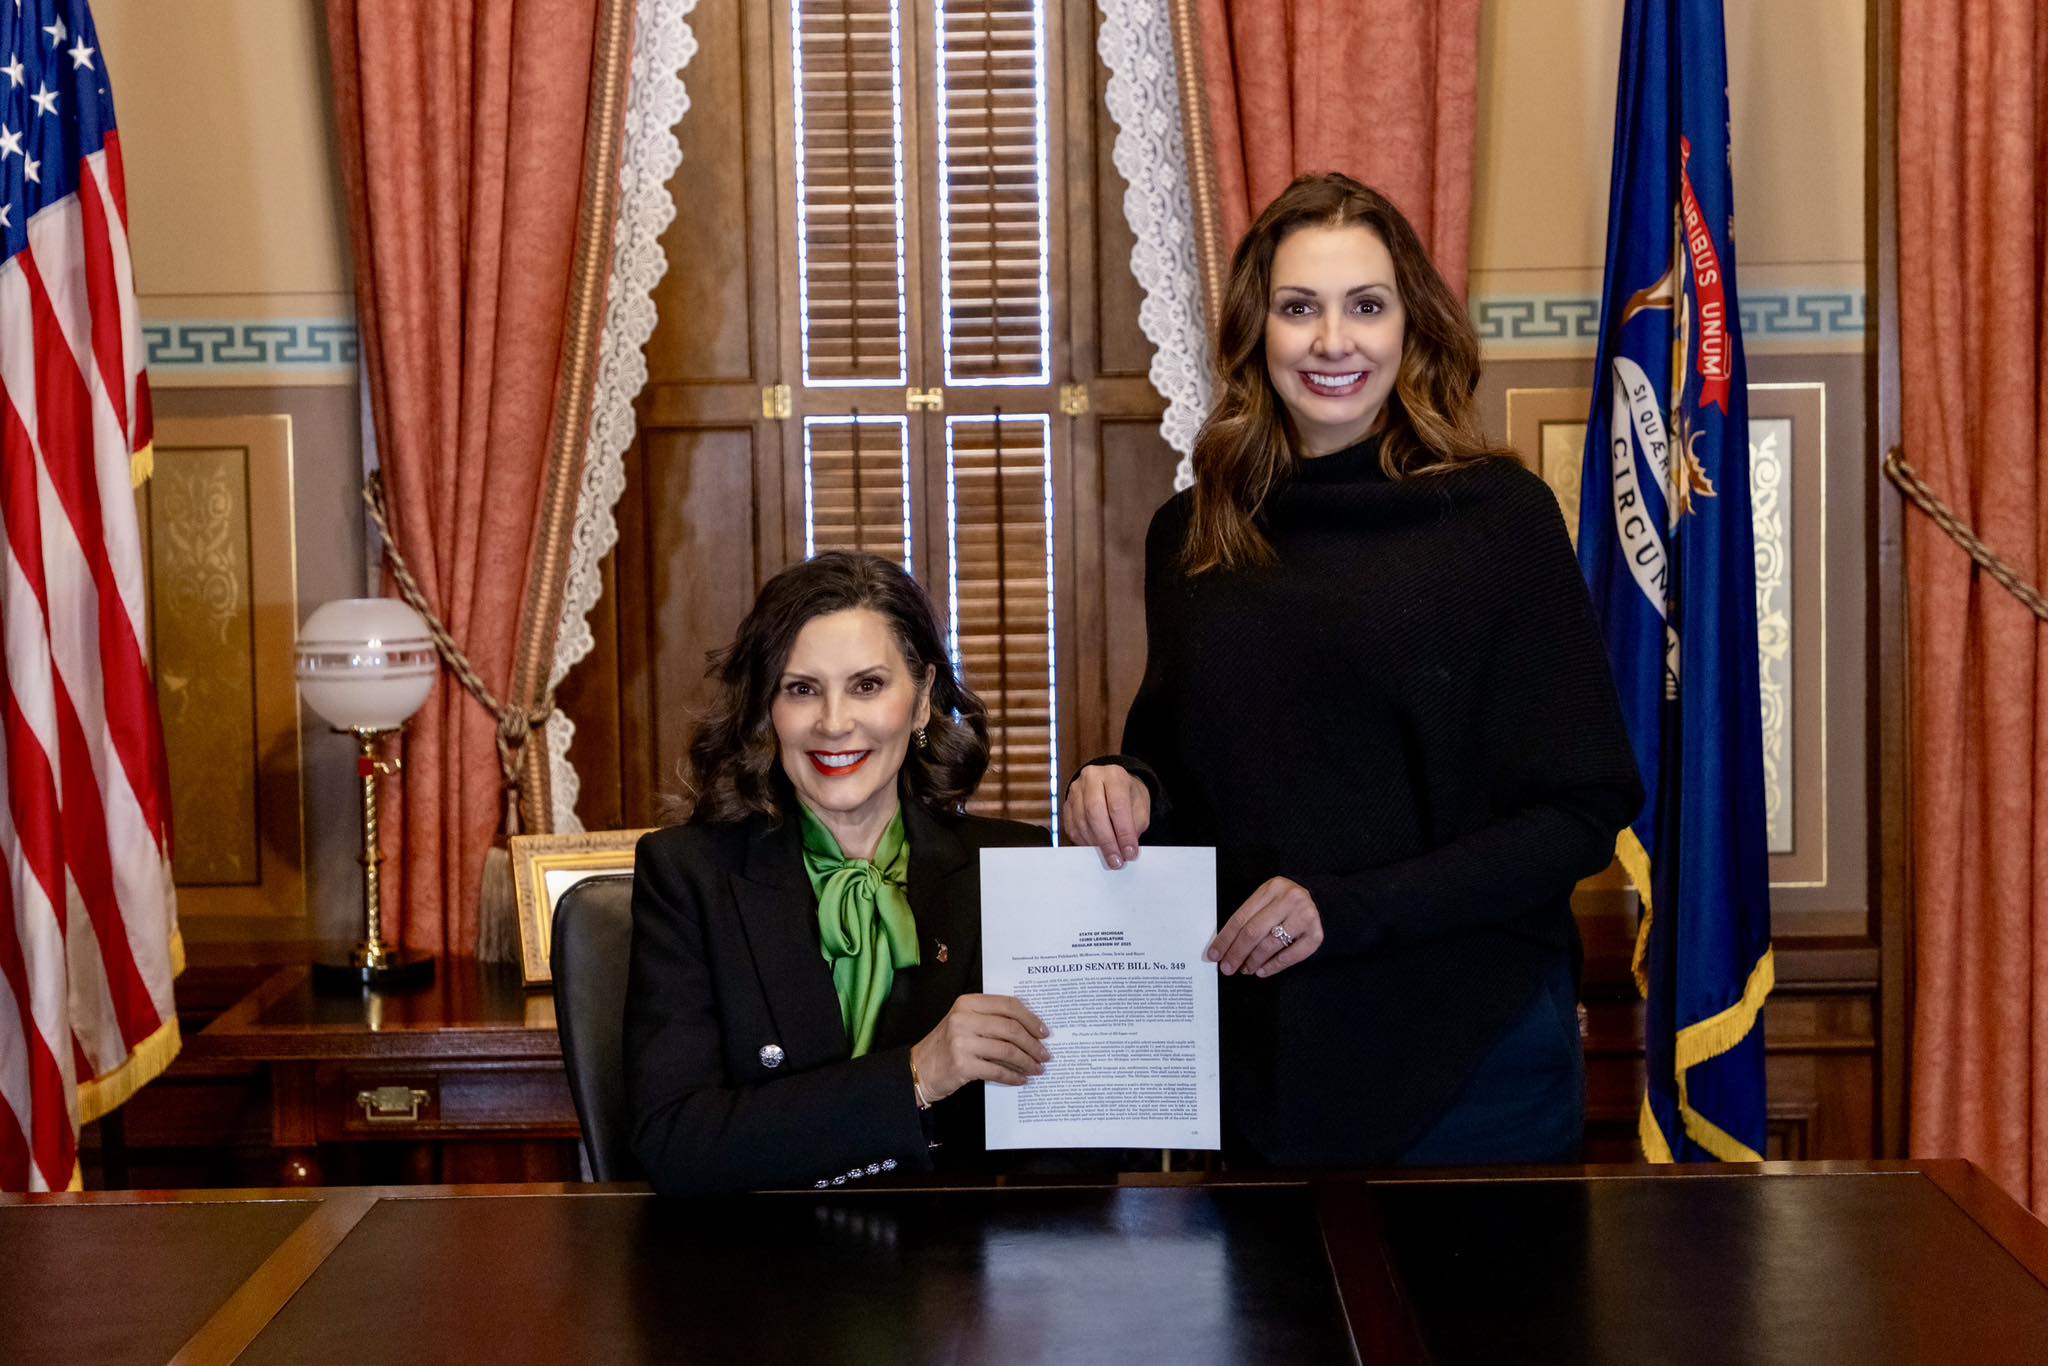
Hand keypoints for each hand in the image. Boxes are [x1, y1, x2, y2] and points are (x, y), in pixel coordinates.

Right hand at [910, 994, 1050, 1102]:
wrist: (920, 1069)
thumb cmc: (947, 1045)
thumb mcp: (965, 1022)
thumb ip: (991, 1020)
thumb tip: (1031, 1030)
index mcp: (967, 1003)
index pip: (1008, 1005)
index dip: (1031, 1018)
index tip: (1044, 1031)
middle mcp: (963, 1019)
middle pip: (1011, 1028)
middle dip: (1033, 1043)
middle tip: (1045, 1054)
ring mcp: (962, 1042)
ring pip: (1007, 1050)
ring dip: (1027, 1062)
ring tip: (1037, 1068)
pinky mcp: (962, 1065)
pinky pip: (997, 1070)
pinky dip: (1013, 1076)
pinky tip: (1021, 1079)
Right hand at [1061, 764, 1149, 868]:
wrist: (1114, 786)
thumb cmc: (1128, 796)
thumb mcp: (1140, 807)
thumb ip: (1134, 827)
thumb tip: (1125, 850)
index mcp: (1114, 775)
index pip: (1117, 805)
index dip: (1123, 832)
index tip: (1130, 852)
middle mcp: (1091, 778)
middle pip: (1095, 812)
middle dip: (1107, 841)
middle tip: (1116, 860)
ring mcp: (1076, 791)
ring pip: (1082, 822)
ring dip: (1096, 844)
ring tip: (1109, 856)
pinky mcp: (1067, 805)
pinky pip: (1072, 828)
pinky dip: (1085, 842)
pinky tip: (1096, 849)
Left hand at [1206, 878, 1323, 977]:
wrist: (1322, 901)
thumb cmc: (1286, 904)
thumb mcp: (1267, 900)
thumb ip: (1249, 917)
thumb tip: (1224, 946)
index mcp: (1272, 888)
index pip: (1241, 917)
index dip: (1225, 938)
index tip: (1215, 954)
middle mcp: (1290, 899)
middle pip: (1254, 931)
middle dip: (1237, 953)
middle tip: (1227, 967)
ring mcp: (1305, 916)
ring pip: (1271, 944)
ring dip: (1254, 961)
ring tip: (1245, 969)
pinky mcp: (1316, 934)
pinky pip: (1291, 955)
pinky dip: (1274, 966)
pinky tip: (1262, 970)